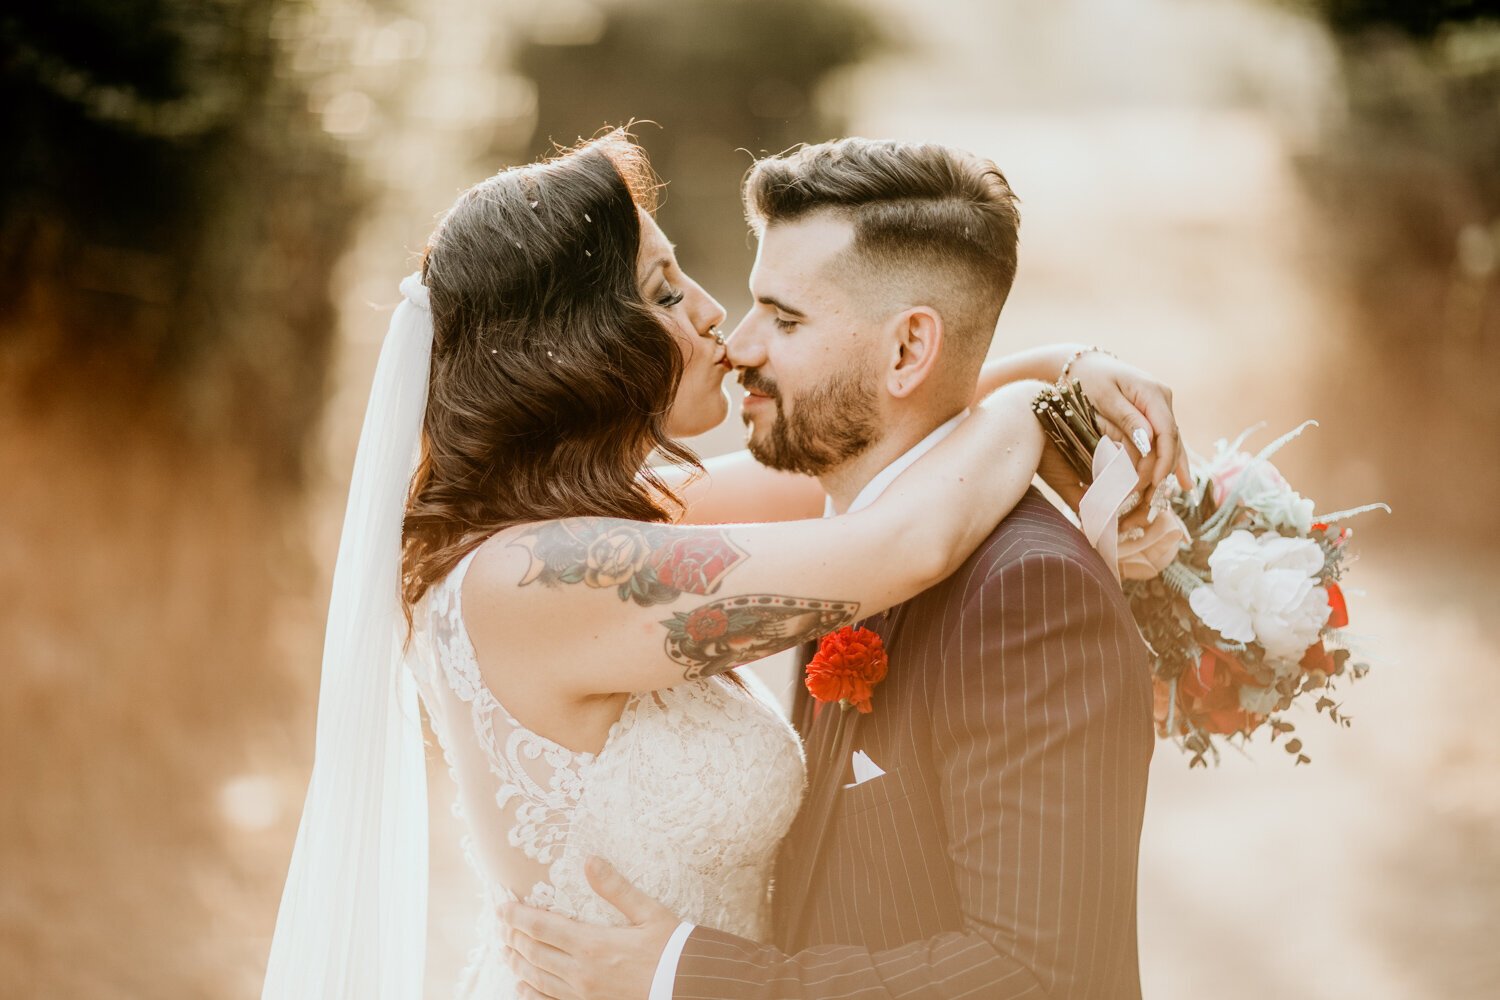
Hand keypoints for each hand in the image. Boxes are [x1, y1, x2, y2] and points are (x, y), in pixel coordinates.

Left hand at [501, 857, 680, 999]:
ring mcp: (582, 995)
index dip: (517, 917)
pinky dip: (531, 993)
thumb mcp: (649, 913)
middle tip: (502, 926)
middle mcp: (580, 972)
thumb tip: (590, 861)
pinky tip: (523, 986)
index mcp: (592, 944)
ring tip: (506, 951)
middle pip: (533, 953)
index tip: (502, 908)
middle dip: (513, 937)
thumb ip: (616, 888)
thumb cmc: (672, 950)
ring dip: (517, 963)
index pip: (540, 927)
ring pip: (536, 979)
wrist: (688, 988)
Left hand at [1067, 351, 1191, 503]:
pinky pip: (1165, 440)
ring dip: (1169, 469)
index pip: (1166, 431)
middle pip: (1172, 440)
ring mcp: (1160, 406)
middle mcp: (1162, 399)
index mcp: (1152, 393)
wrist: (1082, 365)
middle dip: (1162, 470)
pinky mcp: (1153, 414)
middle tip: (1151, 498)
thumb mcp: (1103, 397)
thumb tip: (1148, 441)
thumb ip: (1126, 418)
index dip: (1163, 460)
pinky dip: (1170, 460)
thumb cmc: (1087, 379)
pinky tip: (1182, 481)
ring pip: (1172, 442)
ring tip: (1170, 496)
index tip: (1152, 482)